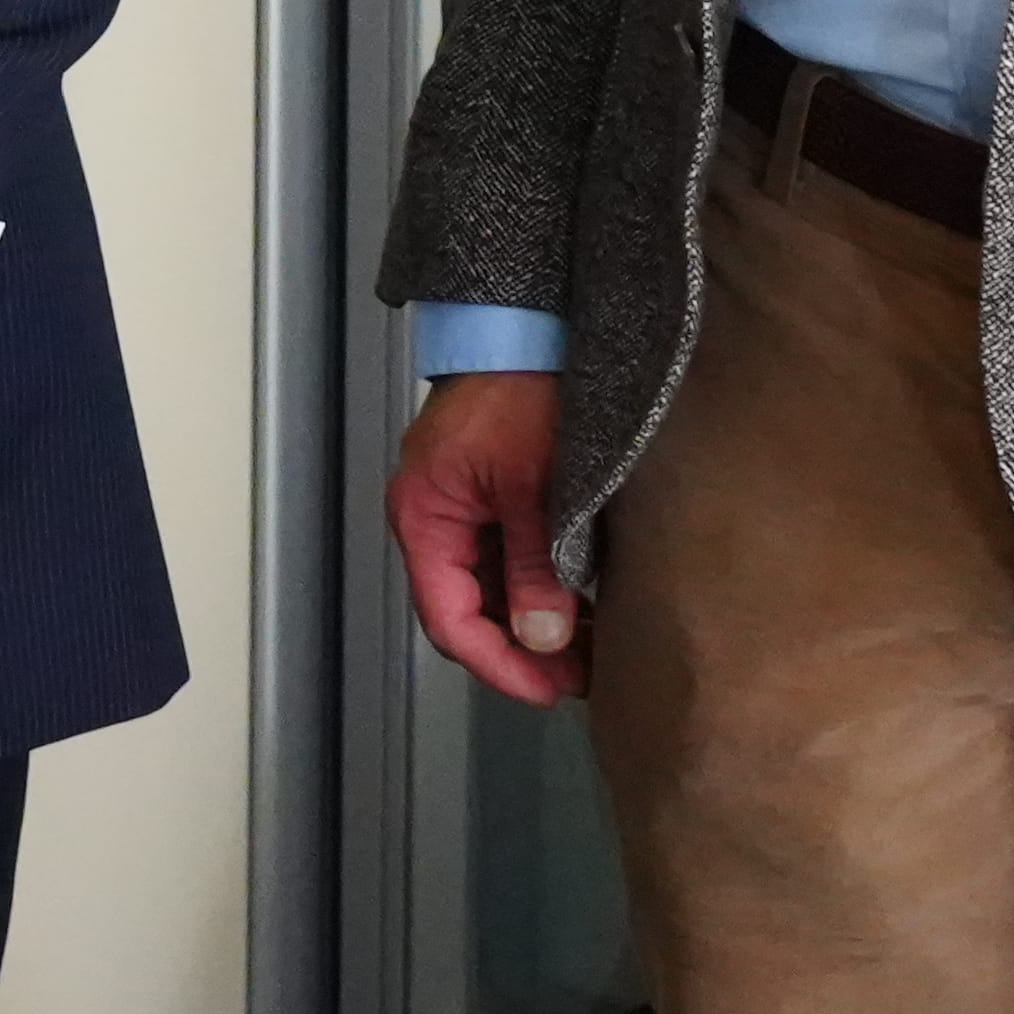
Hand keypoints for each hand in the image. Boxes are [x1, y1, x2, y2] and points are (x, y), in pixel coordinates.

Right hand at [389, 370, 581, 705]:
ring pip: (488, 589)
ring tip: (589, 648)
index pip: (449, 619)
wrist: (530, 324)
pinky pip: (503, 558)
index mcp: (424, 516)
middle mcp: (432, 516)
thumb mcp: (535, 487)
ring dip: (532, 622)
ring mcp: (457, 505)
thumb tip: (543, 639)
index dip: (498, 665)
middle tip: (579, 678)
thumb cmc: (524, 390)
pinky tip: (580, 604)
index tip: (548, 689)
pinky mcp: (486, 492)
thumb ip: (536, 567)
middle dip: (521, 651)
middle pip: (467, 610)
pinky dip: (537, 587)